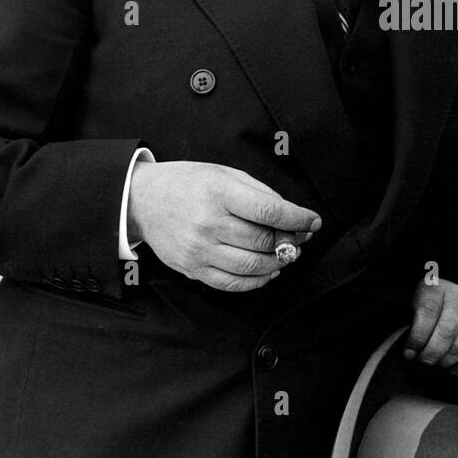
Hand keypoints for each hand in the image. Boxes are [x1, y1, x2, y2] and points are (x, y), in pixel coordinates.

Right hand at [127, 161, 319, 291]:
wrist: (143, 200)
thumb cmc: (189, 183)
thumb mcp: (225, 174)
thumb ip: (259, 193)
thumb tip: (292, 216)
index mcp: (219, 193)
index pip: (269, 211)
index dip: (298, 219)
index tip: (314, 222)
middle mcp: (208, 223)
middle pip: (264, 241)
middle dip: (291, 241)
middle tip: (301, 238)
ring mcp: (199, 250)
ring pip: (252, 267)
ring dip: (279, 263)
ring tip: (287, 254)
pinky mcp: (192, 269)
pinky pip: (232, 283)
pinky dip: (257, 281)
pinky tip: (268, 271)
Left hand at [405, 280, 457, 375]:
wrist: (451, 295)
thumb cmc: (426, 305)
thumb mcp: (411, 305)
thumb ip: (409, 324)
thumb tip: (409, 351)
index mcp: (436, 289)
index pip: (428, 312)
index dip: (417, 337)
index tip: (409, 353)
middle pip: (447, 330)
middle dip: (431, 354)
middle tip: (421, 363)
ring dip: (446, 362)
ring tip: (434, 366)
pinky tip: (451, 366)